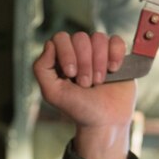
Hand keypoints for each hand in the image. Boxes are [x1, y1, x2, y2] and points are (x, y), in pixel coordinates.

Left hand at [33, 32, 136, 158]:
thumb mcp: (53, 93)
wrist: (105, 121)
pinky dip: (115, 54)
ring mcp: (98, 52)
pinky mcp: (116, 55)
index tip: (71, 74)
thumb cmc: (78, 108)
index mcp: (61, 58)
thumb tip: (49, 44)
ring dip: (99, 62)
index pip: (61, 38)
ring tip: (99, 82)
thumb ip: (41, 68)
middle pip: (80, 37)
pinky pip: (117, 40)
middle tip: (86, 83)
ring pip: (99, 38)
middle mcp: (79, 52)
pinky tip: (113, 69)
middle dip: (84, 62)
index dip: (66, 53)